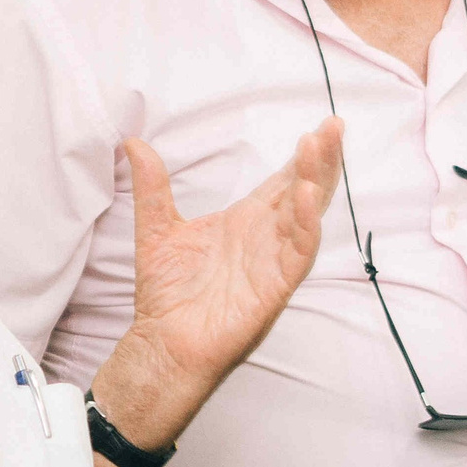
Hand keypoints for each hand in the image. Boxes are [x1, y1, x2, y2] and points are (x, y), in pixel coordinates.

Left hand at [112, 118, 342, 400]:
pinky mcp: (276, 285)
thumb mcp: (157, 228)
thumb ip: (151, 187)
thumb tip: (133, 143)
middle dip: (321, 158)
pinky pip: (299, 251)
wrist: (164, 341)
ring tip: (320, 146)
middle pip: (304, 189)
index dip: (304, 155)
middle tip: (333, 125)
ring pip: (307, 214)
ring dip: (315, 179)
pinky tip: (306, 195)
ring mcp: (274, 259)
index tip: (321, 127)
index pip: (283, 181)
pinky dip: (306, 223)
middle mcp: (267, 236)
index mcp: (246, 221)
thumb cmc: (168, 293)